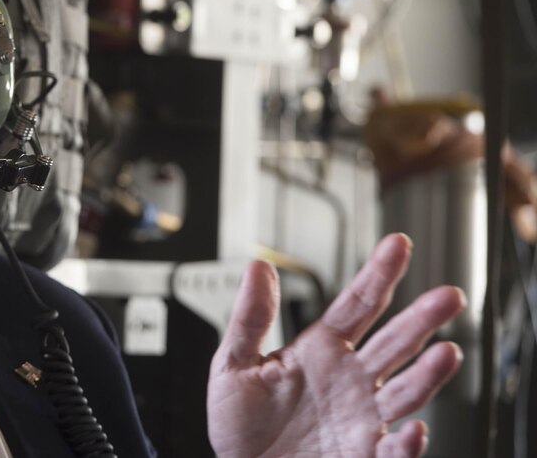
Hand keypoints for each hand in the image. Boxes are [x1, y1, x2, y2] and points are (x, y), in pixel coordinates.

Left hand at [207, 234, 465, 456]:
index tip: (398, 244)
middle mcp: (350, 379)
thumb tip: (258, 267)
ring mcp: (362, 416)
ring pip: (405, 390)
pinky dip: (406, 442)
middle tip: (448, 295)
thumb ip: (250, 317)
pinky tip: (413, 429)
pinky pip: (393, 449)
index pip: (357, 303)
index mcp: (320, 349)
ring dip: (428, 373)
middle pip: (393, 341)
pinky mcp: (366, 455)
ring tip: (447, 352)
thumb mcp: (233, 365)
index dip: (378, 273)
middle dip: (422, 318)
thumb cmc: (240, 425)